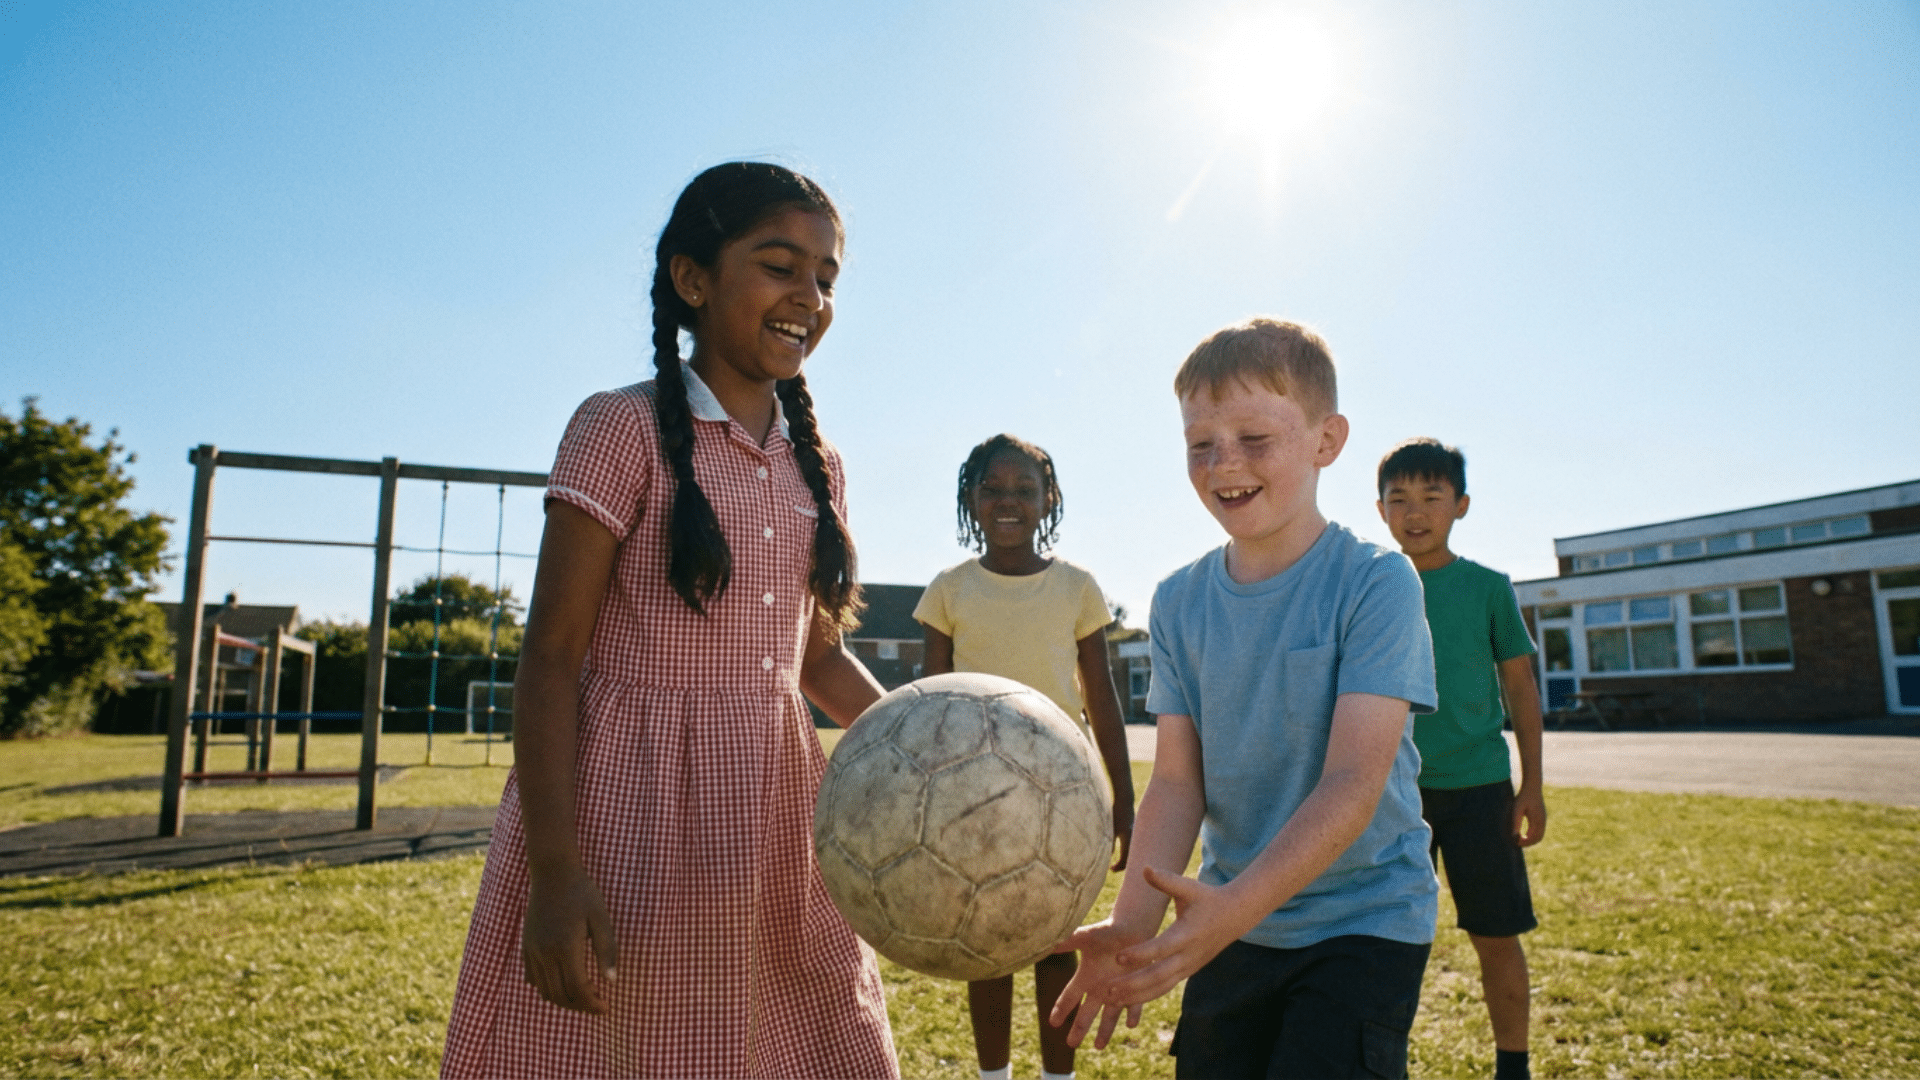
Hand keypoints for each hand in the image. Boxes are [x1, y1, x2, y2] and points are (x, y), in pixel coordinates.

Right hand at [521, 863, 617, 1013]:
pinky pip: (533, 978)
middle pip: (561, 996)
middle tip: (596, 1005)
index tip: (606, 1007)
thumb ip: (608, 949)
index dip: (593, 1004)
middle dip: (580, 1007)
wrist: (553, 872)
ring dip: (564, 1000)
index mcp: (566, 947)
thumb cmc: (582, 892)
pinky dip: (548, 989)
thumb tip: (612, 981)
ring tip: (583, 997)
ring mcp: (533, 950)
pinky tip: (562, 984)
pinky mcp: (526, 946)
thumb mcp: (601, 918)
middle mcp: (546, 953)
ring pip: (546, 991)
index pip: (578, 989)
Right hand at [1047, 920, 1147, 1049]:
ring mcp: (1119, 990)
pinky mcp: (1137, 987)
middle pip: (1087, 1012)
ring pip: (1109, 1015)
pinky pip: (1135, 1005)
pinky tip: (1131, 1024)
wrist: (1132, 928)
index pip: (1069, 997)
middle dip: (1079, 1028)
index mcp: (1086, 977)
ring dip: (1105, 1030)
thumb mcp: (1085, 936)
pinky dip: (1133, 1013)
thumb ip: (1067, 941)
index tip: (1052, 1022)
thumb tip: (1045, 942)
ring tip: (1099, 1046)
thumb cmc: (1107, 931)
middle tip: (1071, 1044)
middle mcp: (1100, 987)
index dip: (1061, 1009)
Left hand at [1098, 867, 1254, 1007]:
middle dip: (1133, 984)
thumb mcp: (1189, 887)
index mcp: (1187, 934)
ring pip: (1161, 987)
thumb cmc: (1207, 898)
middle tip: (1108, 989)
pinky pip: (1165, 987)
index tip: (1118, 958)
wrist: (1235, 916)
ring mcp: (1189, 967)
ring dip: (1136, 995)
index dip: (1140, 955)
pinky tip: (1126, 999)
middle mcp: (1188, 955)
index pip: (1161, 948)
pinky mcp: (1187, 972)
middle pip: (1159, 975)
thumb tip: (1144, 868)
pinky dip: (1146, 995)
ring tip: (1110, 1000)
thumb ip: (1166, 880)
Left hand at [1111, 800, 1134, 871]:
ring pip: (1133, 853)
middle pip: (1131, 859)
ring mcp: (1136, 836)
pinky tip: (1122, 851)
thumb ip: (1109, 843)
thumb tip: (1109, 856)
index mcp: (1128, 840)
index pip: (1124, 860)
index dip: (1117, 867)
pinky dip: (1129, 852)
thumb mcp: (1110, 829)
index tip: (1110, 868)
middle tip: (1113, 867)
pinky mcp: (1136, 832)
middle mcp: (1134, 839)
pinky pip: (1134, 847)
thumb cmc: (1115, 814)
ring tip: (1116, 861)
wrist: (1124, 801)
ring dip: (1126, 859)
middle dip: (1122, 865)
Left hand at [1512, 785, 1546, 846]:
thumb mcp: (1517, 809)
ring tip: (1519, 839)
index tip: (1515, 842)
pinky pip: (1539, 830)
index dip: (1525, 843)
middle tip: (1517, 843)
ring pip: (1539, 835)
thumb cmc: (1523, 797)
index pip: (1533, 838)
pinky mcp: (1542, 817)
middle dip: (1528, 843)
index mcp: (1537, 820)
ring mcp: (1543, 819)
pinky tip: (1524, 833)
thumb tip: (1514, 835)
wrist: (1532, 787)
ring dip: (1531, 839)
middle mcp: (1542, 821)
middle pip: (1538, 838)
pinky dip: (1532, 834)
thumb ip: (1516, 823)